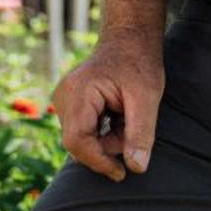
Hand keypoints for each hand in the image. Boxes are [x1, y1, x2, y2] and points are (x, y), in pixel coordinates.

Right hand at [52, 33, 164, 182]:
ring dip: (107, 138)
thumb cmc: (139, 62)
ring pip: (82, 139)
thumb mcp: (147, 97)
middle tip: (132, 129)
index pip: (78, 141)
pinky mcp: (69, 104)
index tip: (121, 172)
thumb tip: (136, 168)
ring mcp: (63, 100)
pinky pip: (83, 130)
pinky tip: (117, 114)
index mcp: (78, 92)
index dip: (99, 162)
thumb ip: (141, 133)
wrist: (130, 37)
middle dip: (107, 146)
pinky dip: (103, 131)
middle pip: (79, 143)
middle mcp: (63, 96)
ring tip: (126, 115)